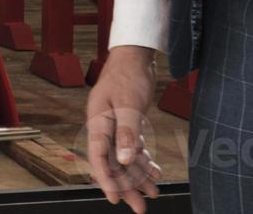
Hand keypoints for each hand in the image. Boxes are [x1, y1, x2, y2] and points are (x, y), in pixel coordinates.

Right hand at [84, 46, 164, 212]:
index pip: (99, 157)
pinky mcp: (127, 122)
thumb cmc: (129, 74)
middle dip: (127, 186)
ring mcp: (115, 124)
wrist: (135, 54)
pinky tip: (155, 172)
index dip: (106, 179)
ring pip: (125, 157)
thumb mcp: (129, 103)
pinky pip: (133, 147)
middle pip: (113, 162)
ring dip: (138, 176)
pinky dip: (143, 160)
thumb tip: (123, 160)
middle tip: (140, 207)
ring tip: (154, 193)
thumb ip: (126, 133)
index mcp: (98, 121)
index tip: (116, 198)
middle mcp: (104, 125)